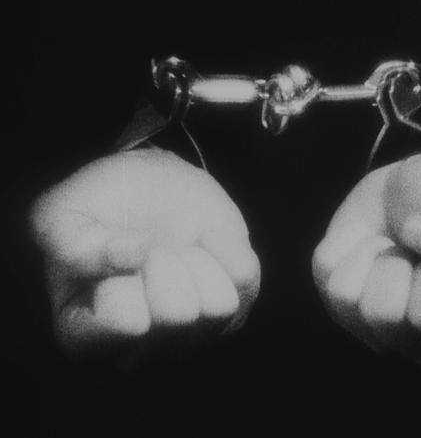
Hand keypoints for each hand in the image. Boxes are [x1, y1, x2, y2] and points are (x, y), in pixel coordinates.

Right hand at [30, 149, 259, 352]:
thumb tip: (132, 256)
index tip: (119, 246)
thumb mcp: (62, 213)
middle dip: (166, 261)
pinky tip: (202, 244)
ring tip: (176, 250)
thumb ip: (75, 244)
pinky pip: (245, 280)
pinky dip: (226, 246)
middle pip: (178, 316)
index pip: (125, 321)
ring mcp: (191, 336)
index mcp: (85, 335)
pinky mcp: (232, 310)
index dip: (127, 269)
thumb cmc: (100, 205)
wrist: (148, 185)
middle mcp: (140, 350)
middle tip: (152, 248)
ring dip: (197, 259)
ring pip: (218, 306)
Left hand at [312, 151, 420, 361]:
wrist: (417, 184)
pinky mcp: (343, 309)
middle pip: (388, 317)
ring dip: (374, 253)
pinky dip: (347, 245)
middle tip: (420, 249)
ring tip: (397, 247)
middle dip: (402, 260)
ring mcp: (382, 332)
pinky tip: (372, 245)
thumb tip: (417, 240)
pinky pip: (328, 278)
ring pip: (352, 302)